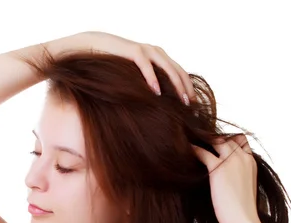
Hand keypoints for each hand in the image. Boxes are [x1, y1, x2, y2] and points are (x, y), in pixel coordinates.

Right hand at [69, 31, 195, 104]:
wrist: (96, 47)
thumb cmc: (116, 66)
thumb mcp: (136, 77)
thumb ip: (148, 85)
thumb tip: (158, 106)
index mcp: (160, 58)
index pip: (180, 73)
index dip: (188, 88)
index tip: (193, 106)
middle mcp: (156, 52)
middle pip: (178, 71)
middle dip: (187, 89)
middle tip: (192, 106)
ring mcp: (146, 50)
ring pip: (167, 68)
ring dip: (176, 85)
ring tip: (182, 101)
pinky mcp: (133, 51)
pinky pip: (146, 66)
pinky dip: (153, 78)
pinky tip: (157, 92)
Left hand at [190, 134, 259, 222]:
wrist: (243, 219)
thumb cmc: (242, 210)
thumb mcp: (245, 188)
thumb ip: (239, 177)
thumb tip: (228, 179)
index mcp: (251, 163)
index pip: (241, 141)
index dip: (228, 140)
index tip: (217, 142)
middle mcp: (243, 158)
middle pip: (227, 137)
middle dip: (214, 137)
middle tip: (200, 137)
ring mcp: (231, 161)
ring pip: (216, 140)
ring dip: (204, 139)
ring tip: (192, 139)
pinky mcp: (218, 169)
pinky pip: (203, 153)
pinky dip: (194, 150)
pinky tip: (186, 149)